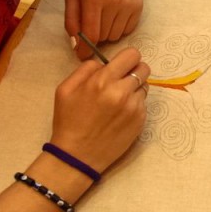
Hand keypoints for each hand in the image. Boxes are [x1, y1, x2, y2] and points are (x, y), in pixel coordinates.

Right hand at [50, 47, 149, 171]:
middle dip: (133, 71)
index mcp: (103, 81)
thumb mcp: (65, 89)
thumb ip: (86, 69)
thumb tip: (104, 63)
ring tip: (118, 101)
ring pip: (145, 86)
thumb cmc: (69, 121)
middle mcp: (122, 92)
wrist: (76, 156)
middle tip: (122, 81)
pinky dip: (135, 105)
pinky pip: (143, 103)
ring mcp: (134, 107)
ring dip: (134, 89)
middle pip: (143, 68)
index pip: (132, 55)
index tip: (121, 65)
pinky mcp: (140, 120)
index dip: (127, 59)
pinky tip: (120, 115)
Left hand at [65, 0, 142, 58]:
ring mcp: (129, 4)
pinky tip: (115, 13)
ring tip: (104, 16)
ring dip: (107, 32)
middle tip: (92, 23)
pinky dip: (119, 27)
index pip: (91, 34)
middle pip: (103, 37)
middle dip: (95, 35)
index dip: (85, 48)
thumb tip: (77, 46)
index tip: (81, 54)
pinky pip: (127, 30)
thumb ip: (71, 21)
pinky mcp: (139, 7)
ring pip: (115, 36)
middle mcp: (114, 1)